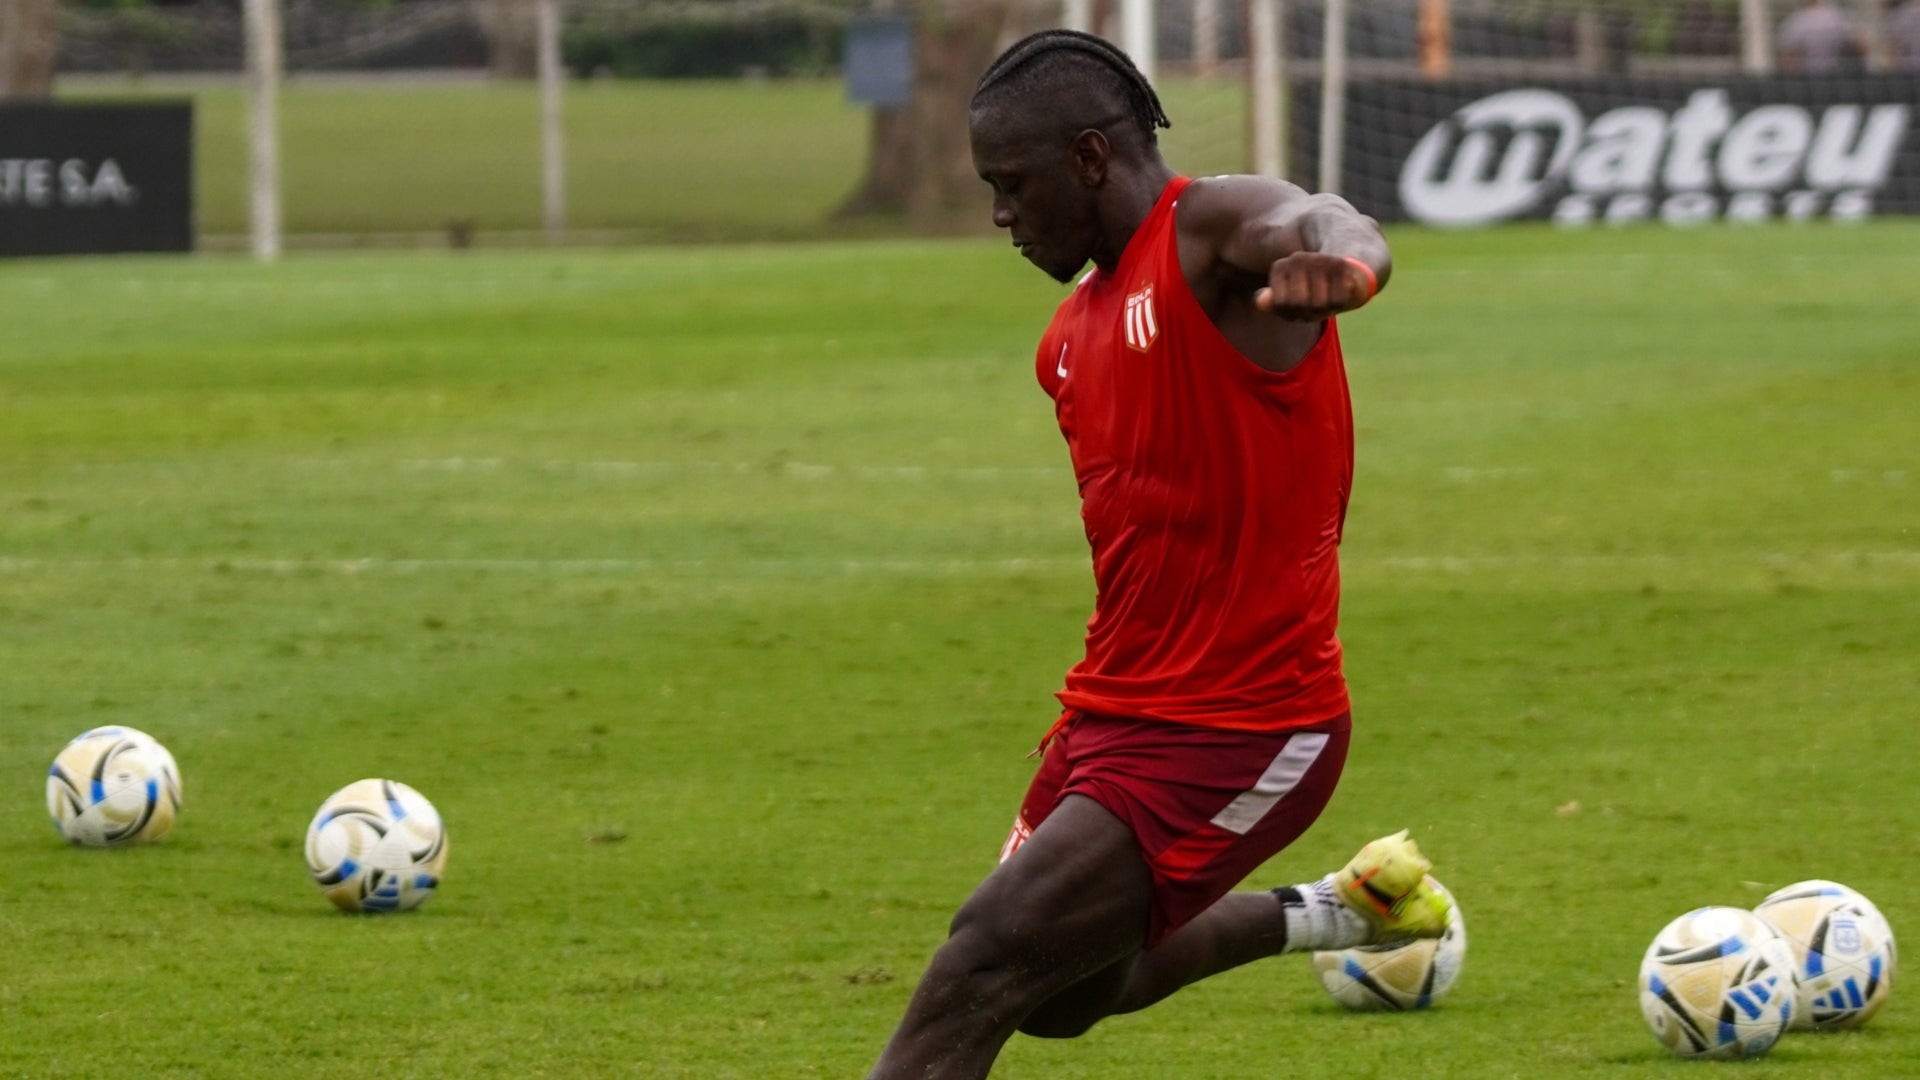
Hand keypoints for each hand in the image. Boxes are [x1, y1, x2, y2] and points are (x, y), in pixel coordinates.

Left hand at [1254, 252, 1376, 320]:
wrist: (1354, 266)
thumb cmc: (1318, 289)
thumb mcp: (1293, 298)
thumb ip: (1275, 302)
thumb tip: (1261, 302)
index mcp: (1280, 266)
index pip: (1280, 304)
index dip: (1292, 312)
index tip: (1300, 304)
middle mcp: (1298, 259)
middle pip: (1298, 305)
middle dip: (1308, 311)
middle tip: (1317, 302)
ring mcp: (1318, 260)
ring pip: (1317, 303)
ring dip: (1326, 307)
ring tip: (1330, 295)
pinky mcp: (1341, 265)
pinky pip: (1338, 300)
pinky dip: (1341, 302)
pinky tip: (1343, 291)